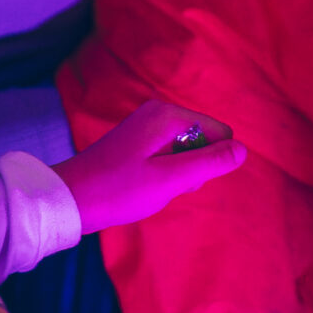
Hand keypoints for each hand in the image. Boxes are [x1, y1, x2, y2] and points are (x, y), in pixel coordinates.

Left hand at [55, 98, 246, 233]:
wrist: (68, 199)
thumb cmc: (118, 191)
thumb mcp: (170, 180)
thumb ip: (209, 163)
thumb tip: (244, 150)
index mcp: (168, 115)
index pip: (219, 133)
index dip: (209, 162)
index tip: (181, 180)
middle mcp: (158, 113)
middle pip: (202, 140)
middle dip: (192, 169)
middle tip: (163, 185)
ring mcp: (146, 126)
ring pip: (185, 150)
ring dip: (177, 174)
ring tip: (150, 187)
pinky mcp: (137, 140)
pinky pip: (167, 154)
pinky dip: (162, 173)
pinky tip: (143, 185)